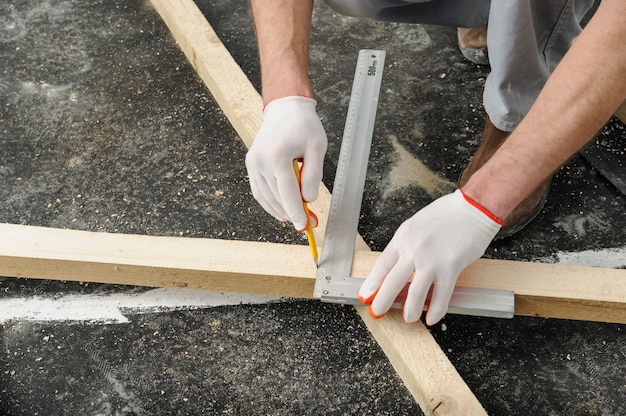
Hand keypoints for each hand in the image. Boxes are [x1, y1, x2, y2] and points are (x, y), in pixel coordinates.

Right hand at [246, 96, 326, 230]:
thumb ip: (313, 175)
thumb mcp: (317, 147)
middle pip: (276, 197)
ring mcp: (253, 163)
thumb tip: (308, 199)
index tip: (304, 225)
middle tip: (307, 223)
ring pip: (266, 197)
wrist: (285, 109)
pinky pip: (258, 191)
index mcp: (277, 155)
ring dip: (280, 210)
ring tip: (296, 216)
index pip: (287, 192)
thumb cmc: (303, 125)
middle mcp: (260, 161)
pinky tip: (281, 210)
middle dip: (291, 213)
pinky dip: (269, 203)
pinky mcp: (251, 164)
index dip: (296, 212)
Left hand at [358, 189, 501, 324]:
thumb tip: (399, 269)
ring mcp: (431, 259)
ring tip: (409, 318)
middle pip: (392, 282)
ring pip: (414, 293)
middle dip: (382, 301)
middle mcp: (413, 249)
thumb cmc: (447, 214)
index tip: (365, 295)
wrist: (472, 207)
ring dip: (410, 310)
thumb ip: (407, 246)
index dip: (372, 283)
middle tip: (377, 312)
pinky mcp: (451, 267)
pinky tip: (432, 318)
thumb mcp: (416, 225)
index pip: (381, 265)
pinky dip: (436, 310)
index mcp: (402, 237)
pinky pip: (441, 295)